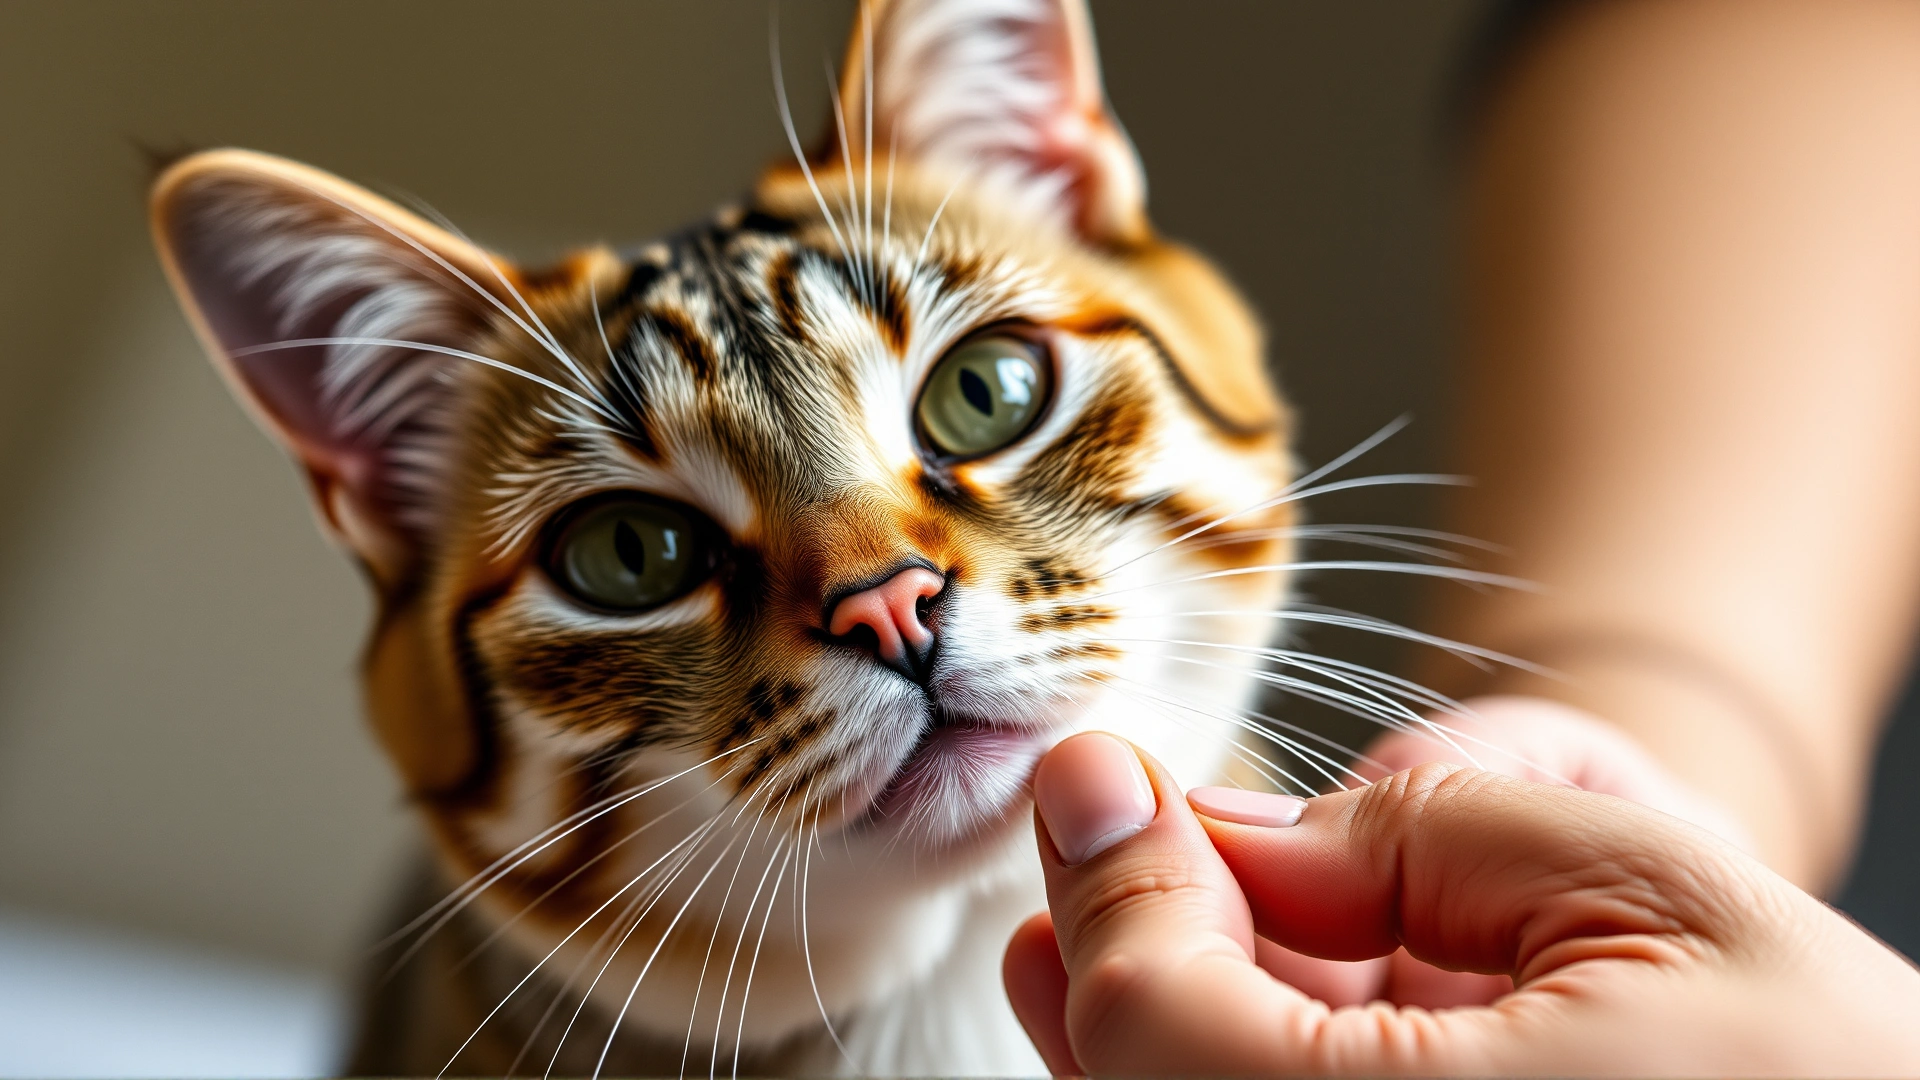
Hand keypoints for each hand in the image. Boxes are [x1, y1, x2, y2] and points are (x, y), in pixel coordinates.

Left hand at [1003, 733, 1919, 1075]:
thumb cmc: (1844, 1071)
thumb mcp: (1638, 884)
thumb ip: (1408, 835)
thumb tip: (1223, 826)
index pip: (1150, 1016)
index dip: (1112, 877)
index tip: (1097, 773)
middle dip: (1114, 949)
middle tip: (1095, 831)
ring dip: (1166, 1018)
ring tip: (1159, 896)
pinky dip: (1247, 1072)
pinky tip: (1259, 995)